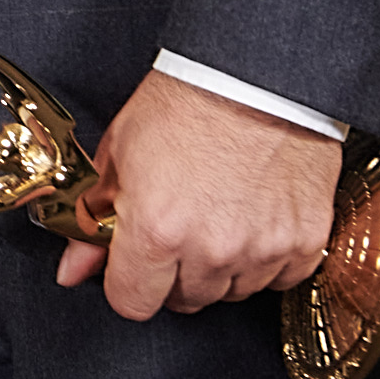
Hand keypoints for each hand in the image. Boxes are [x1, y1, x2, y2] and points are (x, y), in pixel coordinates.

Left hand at [55, 68, 342, 318]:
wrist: (254, 76)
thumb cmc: (187, 103)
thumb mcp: (119, 153)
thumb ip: (95, 218)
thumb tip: (74, 269)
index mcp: (157, 229)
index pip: (131, 303)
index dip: (125, 282)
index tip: (131, 264)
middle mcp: (212, 248)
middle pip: (182, 301)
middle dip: (171, 273)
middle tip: (175, 228)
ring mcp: (263, 250)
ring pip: (230, 293)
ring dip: (219, 268)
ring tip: (215, 215)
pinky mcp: (305, 243)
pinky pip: (278, 280)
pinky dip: (264, 260)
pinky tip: (252, 221)